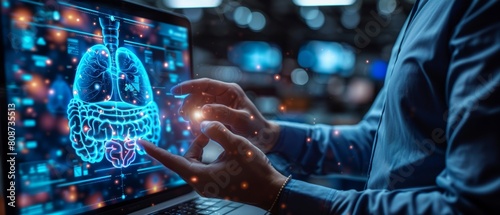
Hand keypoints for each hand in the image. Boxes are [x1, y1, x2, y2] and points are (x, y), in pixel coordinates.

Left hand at [138, 121, 286, 209]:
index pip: (171, 161)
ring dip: (203, 147)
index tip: (141, 143)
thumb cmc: (255, 172)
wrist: (270, 190)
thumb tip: (204, 124)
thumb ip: (218, 132)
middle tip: (207, 129)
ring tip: (219, 137)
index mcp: (201, 177)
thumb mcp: (237, 146)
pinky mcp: (216, 184)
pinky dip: (209, 154)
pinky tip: (223, 148)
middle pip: (186, 158)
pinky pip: (205, 166)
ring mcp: (208, 185)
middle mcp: (201, 183)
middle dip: (195, 142)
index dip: (155, 151)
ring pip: (196, 161)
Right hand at [171, 78, 279, 152]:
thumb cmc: (256, 129)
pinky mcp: (217, 115)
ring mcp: (220, 104)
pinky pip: (201, 115)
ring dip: (191, 114)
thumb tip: (203, 109)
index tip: (174, 91)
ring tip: (192, 127)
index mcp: (231, 91)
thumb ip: (223, 114)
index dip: (188, 86)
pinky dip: (196, 122)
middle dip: (189, 105)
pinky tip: (196, 130)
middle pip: (198, 94)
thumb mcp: (241, 121)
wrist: (265, 139)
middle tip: (184, 118)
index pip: (205, 84)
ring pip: (197, 105)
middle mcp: (224, 95)